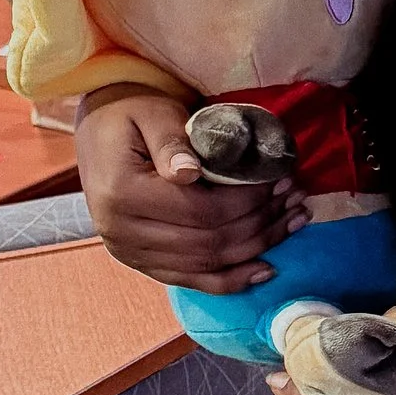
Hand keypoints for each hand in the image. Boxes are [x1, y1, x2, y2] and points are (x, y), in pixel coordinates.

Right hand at [75, 89, 306, 286]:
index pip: (201, 211)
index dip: (247, 201)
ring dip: (256, 247)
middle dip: (261, 223)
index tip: (278, 179)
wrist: (100, 130)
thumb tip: (189, 173)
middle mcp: (121, 232)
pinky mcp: (140, 263)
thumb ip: (170, 141)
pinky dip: (231, 280)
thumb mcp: (151, 113)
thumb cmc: (130, 113)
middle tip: (295, 197)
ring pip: (206, 265)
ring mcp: (129, 253)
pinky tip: (265, 269)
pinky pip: (191, 281)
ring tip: (293, 221)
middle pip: (208, 243)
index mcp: (122, 194)